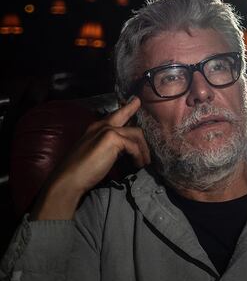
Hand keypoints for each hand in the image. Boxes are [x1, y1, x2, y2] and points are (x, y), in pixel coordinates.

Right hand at [31, 96, 151, 220]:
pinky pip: (134, 146)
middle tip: (138, 102)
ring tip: (144, 161)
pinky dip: (139, 155)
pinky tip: (138, 164)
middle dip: (132, 108)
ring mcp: (107, 130)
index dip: (124, 108)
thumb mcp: (97, 152)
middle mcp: (101, 125)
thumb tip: (125, 147)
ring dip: (143, 148)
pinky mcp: (112, 139)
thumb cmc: (81, 170)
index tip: (133, 101)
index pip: (113, 115)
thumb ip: (110, 145)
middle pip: (123, 115)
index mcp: (95, 128)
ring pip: (135, 133)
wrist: (69, 179)